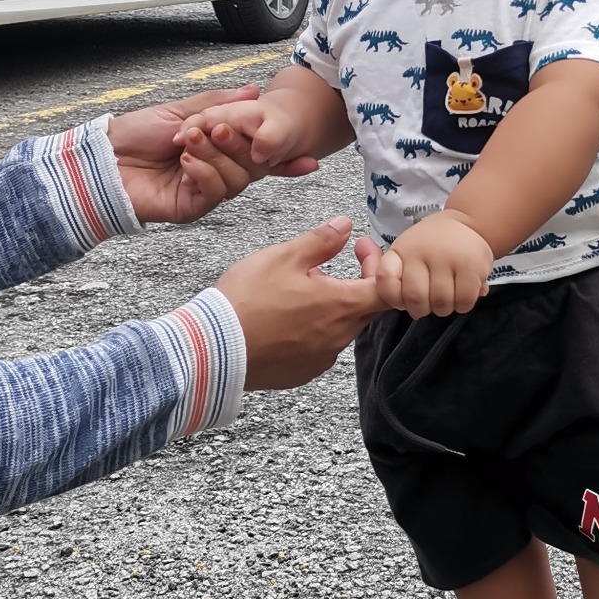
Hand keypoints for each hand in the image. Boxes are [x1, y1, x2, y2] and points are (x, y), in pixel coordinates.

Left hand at [109, 87, 318, 224]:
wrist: (102, 160)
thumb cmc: (134, 135)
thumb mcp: (181, 110)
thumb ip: (219, 105)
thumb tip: (252, 92)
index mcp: (219, 150)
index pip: (260, 155)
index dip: (284, 158)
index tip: (308, 157)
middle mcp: (218, 172)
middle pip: (255, 166)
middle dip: (243, 144)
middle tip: (221, 127)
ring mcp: (206, 191)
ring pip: (238, 179)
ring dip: (216, 155)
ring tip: (190, 140)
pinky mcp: (192, 207)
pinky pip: (215, 192)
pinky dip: (205, 173)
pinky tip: (186, 161)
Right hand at [214, 218, 387, 388]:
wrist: (212, 349)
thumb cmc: (247, 301)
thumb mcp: (284, 257)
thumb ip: (321, 240)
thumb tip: (345, 226)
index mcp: (341, 307)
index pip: (386, 288)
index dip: (380, 264)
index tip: (360, 249)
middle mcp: (338, 337)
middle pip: (365, 308)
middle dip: (358, 282)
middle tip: (337, 262)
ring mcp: (321, 358)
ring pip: (341, 327)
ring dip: (334, 306)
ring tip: (306, 288)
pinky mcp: (302, 372)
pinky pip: (320, 347)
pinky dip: (315, 329)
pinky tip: (291, 317)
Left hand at [378, 210, 493, 318]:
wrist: (466, 224)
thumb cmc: (432, 247)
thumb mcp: (406, 254)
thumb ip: (394, 280)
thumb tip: (390, 304)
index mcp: (401, 250)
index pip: (385, 279)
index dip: (393, 297)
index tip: (403, 299)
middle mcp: (422, 251)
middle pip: (415, 298)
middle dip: (422, 310)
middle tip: (429, 304)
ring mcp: (447, 257)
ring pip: (441, 302)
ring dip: (444, 309)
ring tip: (447, 299)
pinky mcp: (471, 265)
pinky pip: (464, 300)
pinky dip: (463, 306)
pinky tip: (462, 297)